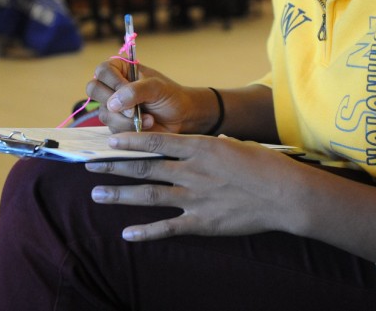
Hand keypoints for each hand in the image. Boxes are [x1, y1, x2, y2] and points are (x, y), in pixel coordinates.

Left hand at [86, 132, 305, 240]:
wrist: (285, 194)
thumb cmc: (265, 165)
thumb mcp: (235, 145)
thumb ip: (210, 146)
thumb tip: (197, 143)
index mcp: (199, 148)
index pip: (155, 141)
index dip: (129, 141)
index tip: (108, 140)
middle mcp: (191, 171)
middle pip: (143, 168)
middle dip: (114, 166)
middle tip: (90, 166)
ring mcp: (194, 197)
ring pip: (148, 195)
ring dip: (120, 194)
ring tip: (97, 193)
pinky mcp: (202, 222)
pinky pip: (167, 227)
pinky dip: (145, 232)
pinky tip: (127, 234)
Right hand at [87, 59, 213, 133]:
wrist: (181, 116)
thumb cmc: (170, 95)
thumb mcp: (156, 87)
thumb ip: (135, 91)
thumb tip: (112, 103)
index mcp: (120, 69)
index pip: (103, 71)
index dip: (112, 82)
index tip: (127, 91)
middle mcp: (112, 86)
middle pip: (94, 90)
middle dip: (114, 103)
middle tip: (132, 110)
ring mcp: (112, 106)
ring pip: (104, 113)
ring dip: (126, 119)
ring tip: (148, 118)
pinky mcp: (116, 124)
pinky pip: (113, 128)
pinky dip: (129, 129)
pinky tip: (145, 126)